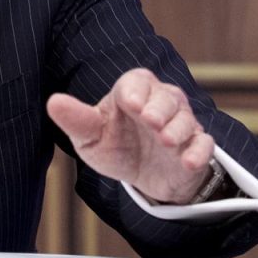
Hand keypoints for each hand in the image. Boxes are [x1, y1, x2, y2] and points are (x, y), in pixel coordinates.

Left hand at [45, 69, 214, 203]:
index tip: (130, 104)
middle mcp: (161, 103)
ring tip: (166, 141)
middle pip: (167, 96)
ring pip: (186, 118)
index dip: (135, 90)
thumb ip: (76, 119)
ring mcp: (182, 125)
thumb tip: (53, 102)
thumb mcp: (91, 136)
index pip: (137, 81)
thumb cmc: (115, 146)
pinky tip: (187, 161)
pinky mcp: (196, 147)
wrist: (145, 177)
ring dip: (178, 129)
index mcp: (133, 93)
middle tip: (151, 121)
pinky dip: (199, 152)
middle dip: (160, 108)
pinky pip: (204, 144)